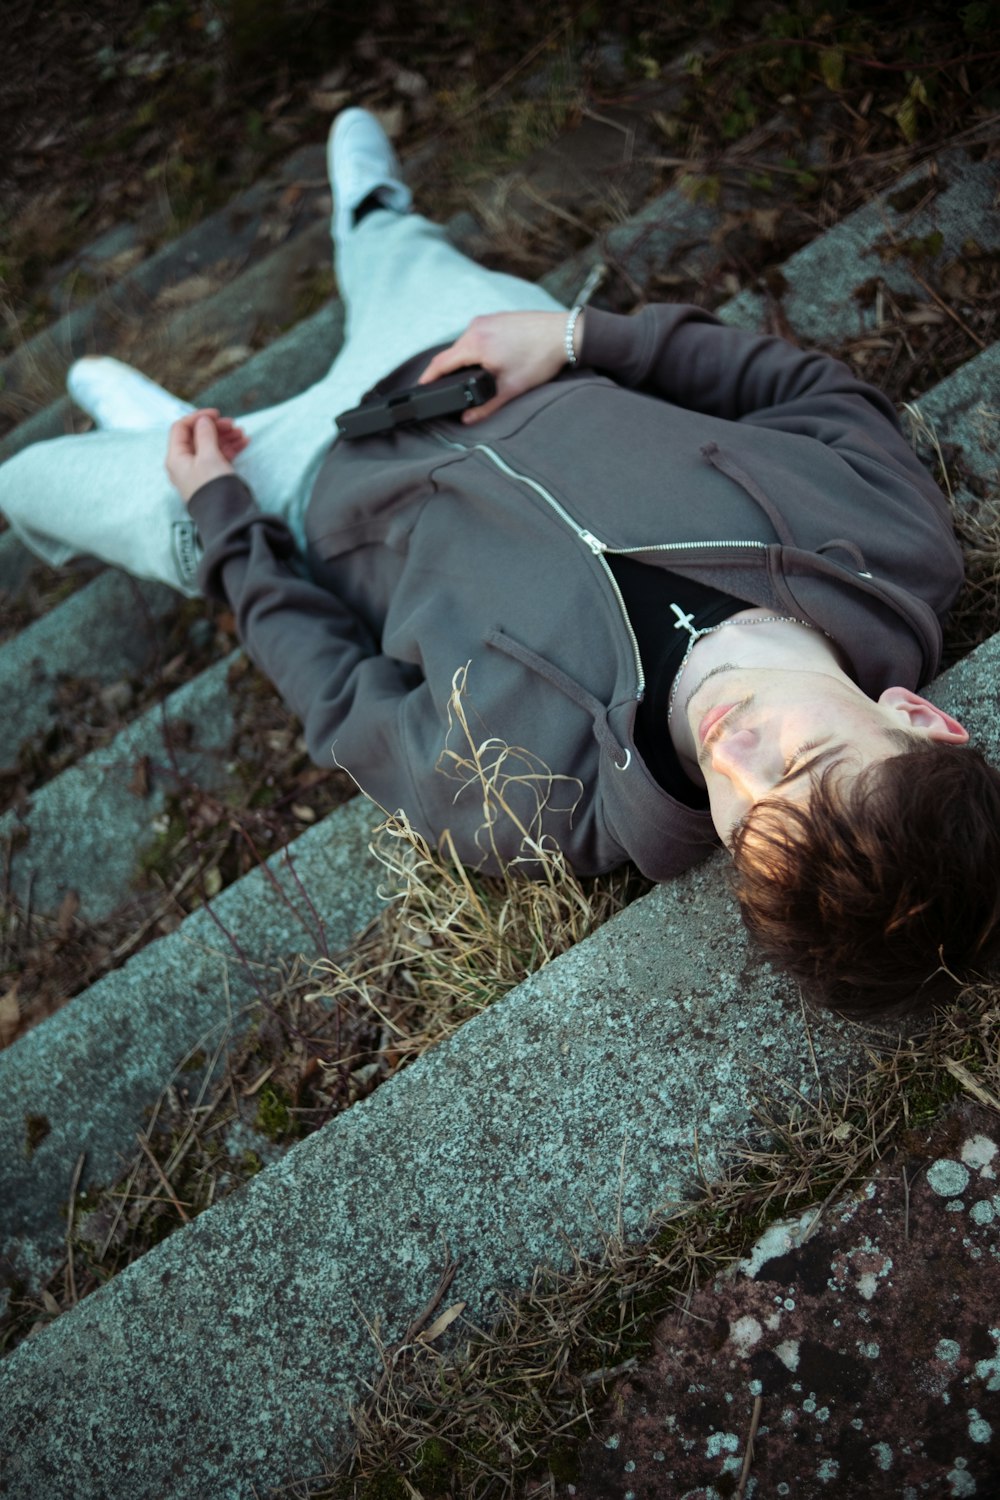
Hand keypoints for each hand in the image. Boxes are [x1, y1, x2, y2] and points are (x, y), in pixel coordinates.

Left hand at [165, 410, 249, 503]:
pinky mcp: (211, 477)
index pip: (181, 428)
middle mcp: (185, 463)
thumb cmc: (213, 488)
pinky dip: (231, 448)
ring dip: (226, 437)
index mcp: (176, 457)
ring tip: (242, 434)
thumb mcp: (208, 456)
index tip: (216, 414)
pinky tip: (244, 443)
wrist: (225, 516)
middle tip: (233, 424)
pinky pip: (219, 457)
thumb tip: (203, 421)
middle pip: (198, 436)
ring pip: (211, 446)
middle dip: (216, 428)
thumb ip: (205, 434)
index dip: (198, 417)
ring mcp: (199, 471)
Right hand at [416, 310, 579, 425]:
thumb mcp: (511, 389)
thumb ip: (486, 407)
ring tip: (472, 377)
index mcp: (475, 344)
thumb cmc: (540, 359)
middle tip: (446, 389)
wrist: (564, 334)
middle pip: (452, 354)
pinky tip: (489, 361)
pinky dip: (476, 349)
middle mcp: (476, 327)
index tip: (419, 388)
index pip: (441, 363)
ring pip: (465, 344)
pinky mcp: (496, 317)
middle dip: (448, 372)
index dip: (428, 378)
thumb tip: (468, 419)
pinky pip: (477, 335)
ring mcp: (486, 319)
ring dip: (464, 360)